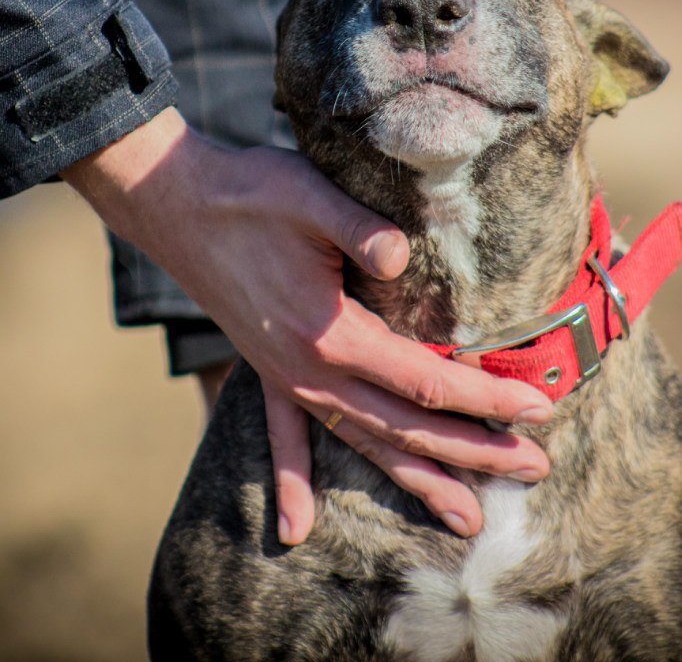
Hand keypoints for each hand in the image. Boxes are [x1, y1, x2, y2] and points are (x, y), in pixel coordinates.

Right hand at [62, 108, 552, 543]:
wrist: (176, 201)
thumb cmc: (252, 194)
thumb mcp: (311, 197)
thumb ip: (362, 230)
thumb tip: (405, 257)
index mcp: (330, 333)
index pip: (426, 381)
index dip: (486, 398)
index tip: (538, 406)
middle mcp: (309, 370)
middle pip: (406, 428)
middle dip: (474, 452)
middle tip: (535, 470)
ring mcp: (285, 376)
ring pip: (363, 442)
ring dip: (417, 479)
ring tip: (466, 519)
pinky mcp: (266, 370)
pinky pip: (285, 438)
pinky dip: (295, 481)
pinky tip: (298, 528)